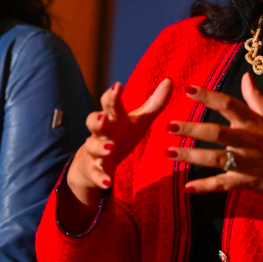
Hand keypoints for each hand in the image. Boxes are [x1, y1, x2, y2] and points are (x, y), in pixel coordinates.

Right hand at [66, 78, 172, 205]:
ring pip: (92, 147)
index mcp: (113, 118)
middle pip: (94, 122)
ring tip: (110, 147)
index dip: (112, 94)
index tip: (118, 86)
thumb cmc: (121, 135)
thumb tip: (170, 80)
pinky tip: (108, 182)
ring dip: (100, 147)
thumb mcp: (139, 120)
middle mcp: (101, 133)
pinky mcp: (95, 171)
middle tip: (103, 117)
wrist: (95, 162)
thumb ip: (154, 103)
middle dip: (97, 119)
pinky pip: (96, 174)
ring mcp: (96, 152)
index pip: (109, 103)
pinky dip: (101, 178)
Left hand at [166, 72, 262, 211]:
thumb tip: (246, 76)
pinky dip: (205, 186)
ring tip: (169, 152)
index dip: (208, 96)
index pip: (229, 105)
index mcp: (255, 123)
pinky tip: (187, 187)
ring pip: (215, 159)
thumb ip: (256, 99)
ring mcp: (247, 164)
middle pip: (217, 133)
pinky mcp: (246, 183)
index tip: (188, 89)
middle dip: (192, 129)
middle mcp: (249, 142)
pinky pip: (222, 185)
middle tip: (169, 125)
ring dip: (191, 156)